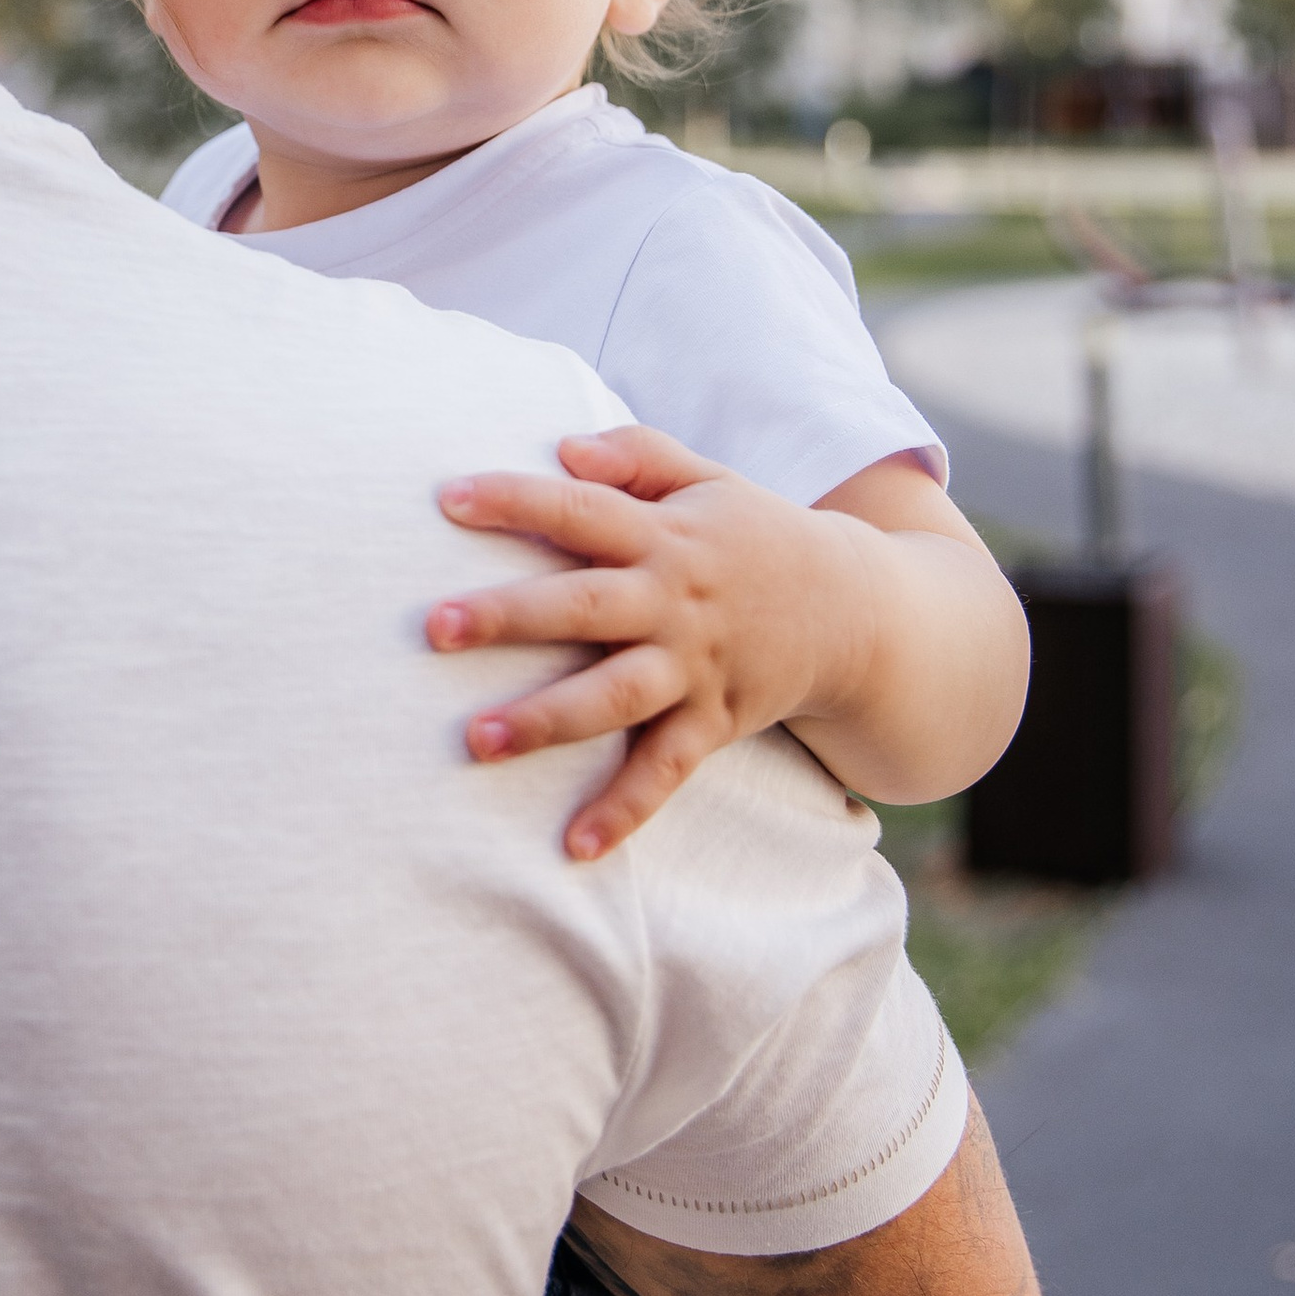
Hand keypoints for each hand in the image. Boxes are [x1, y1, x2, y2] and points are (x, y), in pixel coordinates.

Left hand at [426, 425, 876, 857]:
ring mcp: (695, 667)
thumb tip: (563, 449)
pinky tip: (574, 846)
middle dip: (511, 616)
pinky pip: (665, 772)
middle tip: (436, 626)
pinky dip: (624, 809)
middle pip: (585, 605)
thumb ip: (637, 455)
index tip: (446, 498)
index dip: (516, 501)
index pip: (581, 510)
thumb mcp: (708, 479)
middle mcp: (675, 602)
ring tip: (477, 740)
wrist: (857, 611)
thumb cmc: (756, 537)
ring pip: (614, 697)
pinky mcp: (713, 723)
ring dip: (547, 720)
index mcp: (665, 535)